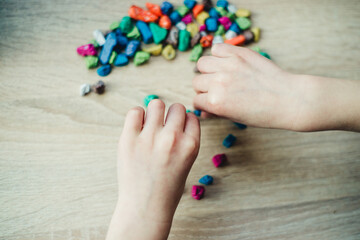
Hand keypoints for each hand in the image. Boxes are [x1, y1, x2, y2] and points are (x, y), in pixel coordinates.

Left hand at [106, 100, 199, 239]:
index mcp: (191, 145)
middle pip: (176, 107)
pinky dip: (137, 116)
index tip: (177, 130)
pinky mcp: (129, 139)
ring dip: (154, 113)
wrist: (145, 207)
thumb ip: (185, 139)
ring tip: (150, 127)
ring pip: (156, 104)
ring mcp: (150, 138)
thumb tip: (178, 114)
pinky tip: (138, 129)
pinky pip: (135, 111)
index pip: (191, 116)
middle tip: (163, 130)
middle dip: (171, 116)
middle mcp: (173, 138)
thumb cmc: (167, 187)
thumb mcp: (187, 162)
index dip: (184, 122)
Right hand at [192, 43, 320, 130]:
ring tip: (220, 74)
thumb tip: (203, 110)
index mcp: (215, 102)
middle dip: (204, 88)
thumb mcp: (235, 118)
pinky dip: (219, 54)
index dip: (203, 103)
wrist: (289, 99)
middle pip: (197, 82)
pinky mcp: (239, 54)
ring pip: (203, 64)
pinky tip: (227, 62)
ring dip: (208, 70)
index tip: (210, 103)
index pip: (196, 100)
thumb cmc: (264, 113)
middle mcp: (218, 83)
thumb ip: (215, 112)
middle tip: (217, 90)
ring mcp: (228, 66)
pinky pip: (217, 48)